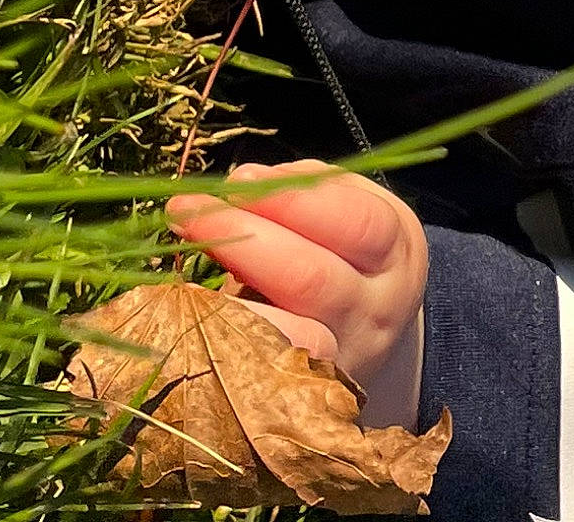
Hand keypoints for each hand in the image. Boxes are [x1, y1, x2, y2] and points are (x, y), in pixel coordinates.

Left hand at [168, 160, 428, 429]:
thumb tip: (243, 182)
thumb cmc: (353, 253)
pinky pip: (251, 367)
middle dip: (242, 237)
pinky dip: (215, 334)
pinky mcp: (298, 392)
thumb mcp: (356, 209)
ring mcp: (339, 359)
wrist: (373, 330)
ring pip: (280, 333)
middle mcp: (372, 312)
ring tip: (179, 263)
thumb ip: (308, 187)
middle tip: (187, 209)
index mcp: (394, 255)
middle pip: (310, 279)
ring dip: (219, 291)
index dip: (293, 199)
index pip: (355, 223)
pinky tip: (184, 306)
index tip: (236, 182)